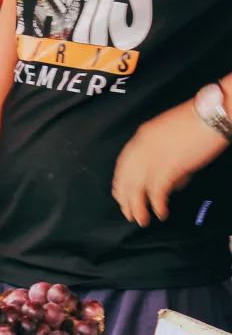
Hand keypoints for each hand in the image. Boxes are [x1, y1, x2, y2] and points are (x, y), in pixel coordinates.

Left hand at [113, 100, 228, 226]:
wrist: (211, 114)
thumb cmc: (197, 120)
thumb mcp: (168, 131)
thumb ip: (161, 150)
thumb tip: (167, 174)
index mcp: (141, 138)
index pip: (122, 165)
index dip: (121, 183)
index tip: (121, 194)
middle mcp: (141, 149)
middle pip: (126, 181)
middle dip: (125, 200)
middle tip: (129, 213)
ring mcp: (153, 159)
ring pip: (136, 190)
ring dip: (137, 208)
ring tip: (141, 220)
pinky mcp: (168, 168)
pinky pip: (156, 193)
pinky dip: (158, 205)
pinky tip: (161, 213)